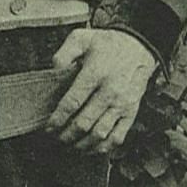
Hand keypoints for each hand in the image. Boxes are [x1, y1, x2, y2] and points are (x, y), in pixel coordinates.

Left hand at [46, 28, 156, 154]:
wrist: (138, 47)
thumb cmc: (106, 45)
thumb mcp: (82, 38)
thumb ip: (65, 52)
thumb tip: (54, 69)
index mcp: (96, 73)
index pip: (72, 103)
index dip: (57, 119)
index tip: (48, 127)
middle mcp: (110, 91)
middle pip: (84, 123)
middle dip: (66, 134)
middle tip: (56, 138)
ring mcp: (123, 104)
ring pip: (99, 134)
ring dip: (82, 144)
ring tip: (70, 144)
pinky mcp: (131, 112)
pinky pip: (118, 137)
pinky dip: (102, 148)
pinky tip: (91, 148)